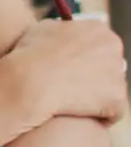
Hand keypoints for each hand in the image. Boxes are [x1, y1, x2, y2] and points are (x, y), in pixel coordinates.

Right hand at [3, 19, 126, 124]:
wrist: (29, 81)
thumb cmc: (29, 55)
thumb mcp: (42, 29)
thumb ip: (61, 30)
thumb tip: (62, 31)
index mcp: (97, 29)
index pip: (101, 45)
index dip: (85, 59)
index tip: (70, 69)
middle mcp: (113, 48)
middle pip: (110, 66)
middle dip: (95, 76)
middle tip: (71, 86)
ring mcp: (117, 74)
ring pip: (112, 89)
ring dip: (95, 97)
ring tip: (70, 102)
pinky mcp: (117, 99)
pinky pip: (113, 112)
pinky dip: (99, 116)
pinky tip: (78, 115)